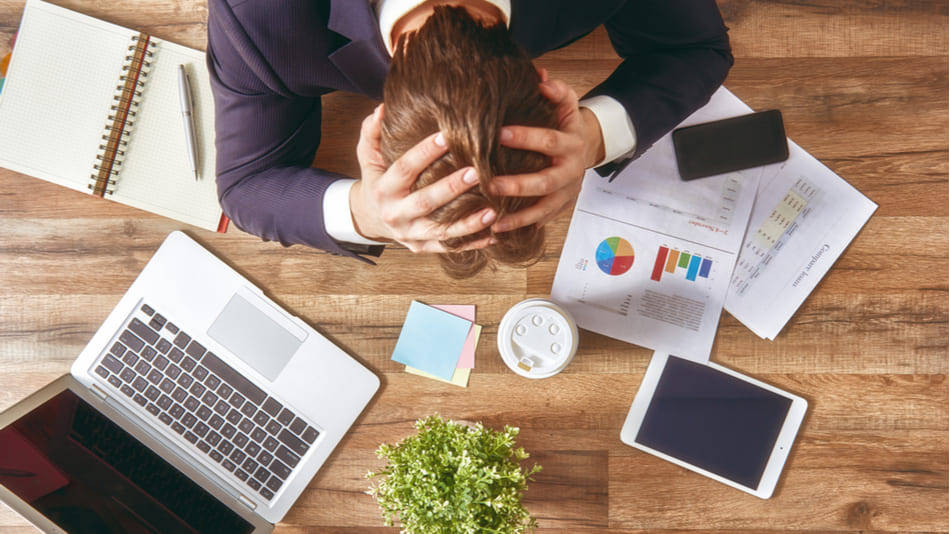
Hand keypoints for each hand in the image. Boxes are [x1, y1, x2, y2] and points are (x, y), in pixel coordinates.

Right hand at [350, 105, 497, 252]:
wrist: (370, 218)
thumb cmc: (377, 180)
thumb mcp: (368, 157)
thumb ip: (372, 132)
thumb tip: (382, 108)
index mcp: (383, 190)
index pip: (404, 169)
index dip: (424, 153)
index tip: (447, 136)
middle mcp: (395, 215)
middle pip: (425, 202)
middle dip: (451, 188)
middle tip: (476, 173)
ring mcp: (409, 234)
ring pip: (440, 231)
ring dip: (467, 223)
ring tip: (492, 211)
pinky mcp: (421, 247)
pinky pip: (448, 247)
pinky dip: (471, 243)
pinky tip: (493, 235)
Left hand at [489, 76, 604, 232]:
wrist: (586, 150)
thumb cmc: (566, 125)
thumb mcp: (567, 104)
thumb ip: (556, 90)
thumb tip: (539, 77)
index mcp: (572, 144)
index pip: (549, 141)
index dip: (525, 138)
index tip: (498, 134)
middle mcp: (571, 171)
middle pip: (545, 182)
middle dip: (518, 185)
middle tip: (490, 184)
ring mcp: (566, 194)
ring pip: (543, 209)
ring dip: (518, 217)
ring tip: (493, 221)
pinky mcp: (560, 208)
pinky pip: (540, 220)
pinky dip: (521, 227)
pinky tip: (498, 232)